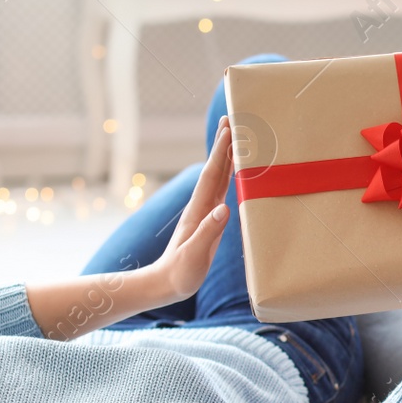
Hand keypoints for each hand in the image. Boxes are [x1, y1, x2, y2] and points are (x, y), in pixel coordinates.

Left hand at [145, 118, 234, 306]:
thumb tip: (224, 208)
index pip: (212, 174)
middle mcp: (202, 206)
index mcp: (199, 211)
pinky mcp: (209, 220)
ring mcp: (205, 212)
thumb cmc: (180, 273)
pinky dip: (229, 175)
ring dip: (227, 156)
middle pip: (215, 168)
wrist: (165, 284)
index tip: (229, 128)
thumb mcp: (194, 254)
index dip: (221, 151)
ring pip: (219, 177)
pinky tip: (235, 169)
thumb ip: (209, 232)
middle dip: (223, 144)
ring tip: (236, 136)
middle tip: (232, 119)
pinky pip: (222, 191)